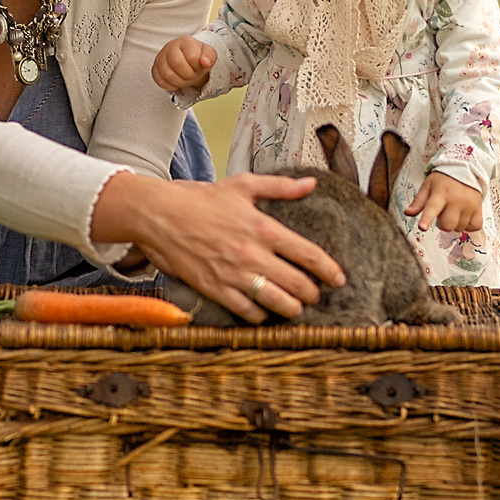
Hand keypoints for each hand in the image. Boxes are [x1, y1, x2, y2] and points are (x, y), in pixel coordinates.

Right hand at [91, 171, 345, 323]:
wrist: (160, 215)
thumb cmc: (202, 199)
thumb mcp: (243, 185)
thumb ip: (280, 187)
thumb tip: (311, 184)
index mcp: (263, 228)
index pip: (308, 254)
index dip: (329, 270)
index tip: (339, 279)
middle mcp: (252, 254)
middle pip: (297, 284)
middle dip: (312, 294)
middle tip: (315, 295)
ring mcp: (233, 274)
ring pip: (276, 302)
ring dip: (291, 309)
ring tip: (295, 307)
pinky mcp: (215, 289)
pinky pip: (247, 311)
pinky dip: (260, 315)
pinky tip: (264, 311)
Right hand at [151, 35, 216, 93]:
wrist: (188, 60)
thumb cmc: (198, 57)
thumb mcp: (209, 55)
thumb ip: (210, 57)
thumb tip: (205, 62)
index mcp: (185, 41)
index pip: (192, 57)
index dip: (198, 67)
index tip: (199, 67)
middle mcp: (170, 46)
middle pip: (177, 63)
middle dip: (188, 75)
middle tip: (192, 75)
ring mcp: (160, 57)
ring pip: (167, 74)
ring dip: (180, 82)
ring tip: (185, 79)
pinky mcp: (155, 68)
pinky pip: (159, 81)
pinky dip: (170, 86)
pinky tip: (176, 82)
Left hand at [406, 170, 484, 234]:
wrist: (466, 169)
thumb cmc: (443, 180)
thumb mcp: (428, 186)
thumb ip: (418, 201)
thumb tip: (407, 213)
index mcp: (440, 192)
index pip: (432, 207)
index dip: (426, 218)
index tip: (422, 227)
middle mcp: (456, 199)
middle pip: (447, 225)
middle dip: (442, 223)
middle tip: (443, 212)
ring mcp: (469, 204)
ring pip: (459, 228)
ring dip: (454, 224)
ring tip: (454, 211)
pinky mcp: (479, 208)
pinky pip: (474, 227)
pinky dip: (468, 226)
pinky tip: (464, 216)